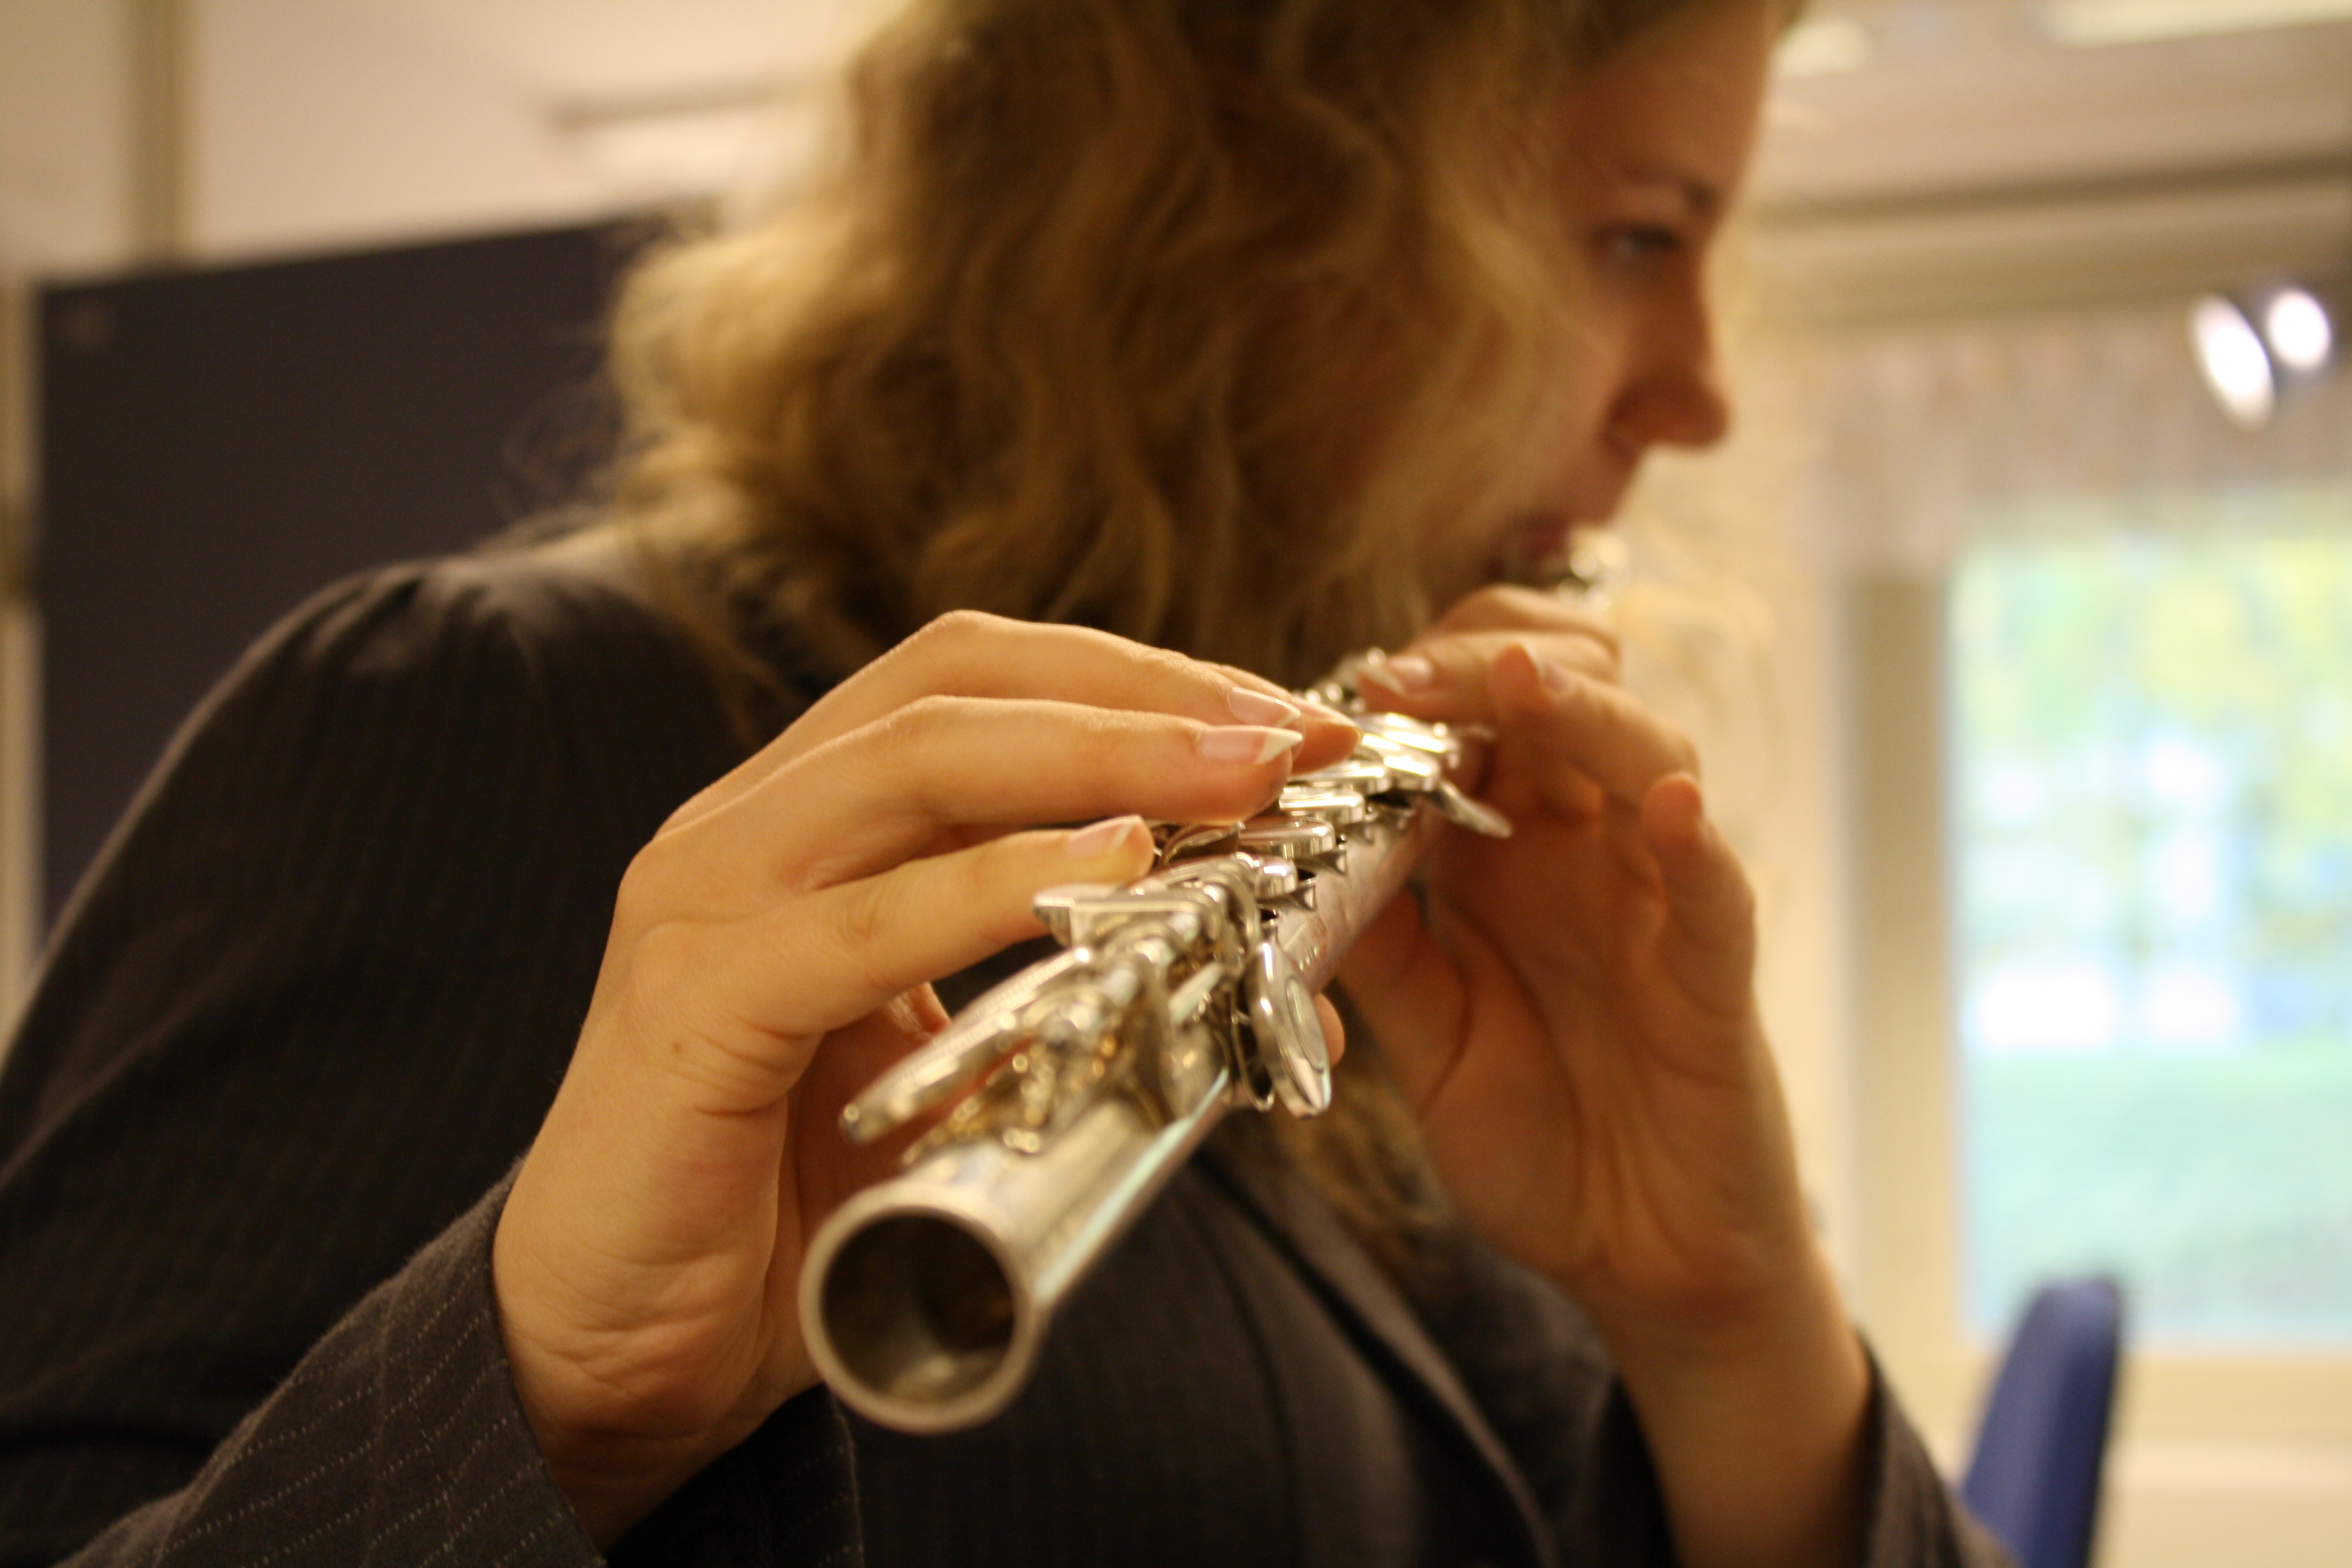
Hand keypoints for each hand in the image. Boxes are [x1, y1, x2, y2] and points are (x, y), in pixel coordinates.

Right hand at [491, 612, 1355, 1543]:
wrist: (621, 1359)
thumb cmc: (793, 1210)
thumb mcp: (960, 1071)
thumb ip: (1075, 996)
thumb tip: (1278, 968)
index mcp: (804, 822)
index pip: (976, 684)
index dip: (1136, 679)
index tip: (1279, 722)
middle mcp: (745, 828)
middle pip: (954, 684)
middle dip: (1141, 692)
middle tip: (1288, 731)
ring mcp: (705, 902)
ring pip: (914, 763)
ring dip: (1102, 754)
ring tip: (1240, 776)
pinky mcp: (692, 1006)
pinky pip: (863, 923)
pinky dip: (995, 883)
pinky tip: (1113, 870)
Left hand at [1340, 585, 1866, 1567]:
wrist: (1640, 1264)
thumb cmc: (1542, 1144)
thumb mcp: (1428, 1041)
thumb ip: (1375, 948)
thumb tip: (1287, 850)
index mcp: (1503, 856)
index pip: (1471, 722)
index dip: (1417, 689)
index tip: (1346, 693)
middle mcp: (1583, 852)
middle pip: (1557, 700)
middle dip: (1481, 666)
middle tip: (1401, 679)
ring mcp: (1655, 899)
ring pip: (1644, 757)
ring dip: (1580, 710)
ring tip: (1518, 679)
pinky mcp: (1715, 970)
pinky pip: (1713, 887)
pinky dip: (1693, 837)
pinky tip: (1666, 803)